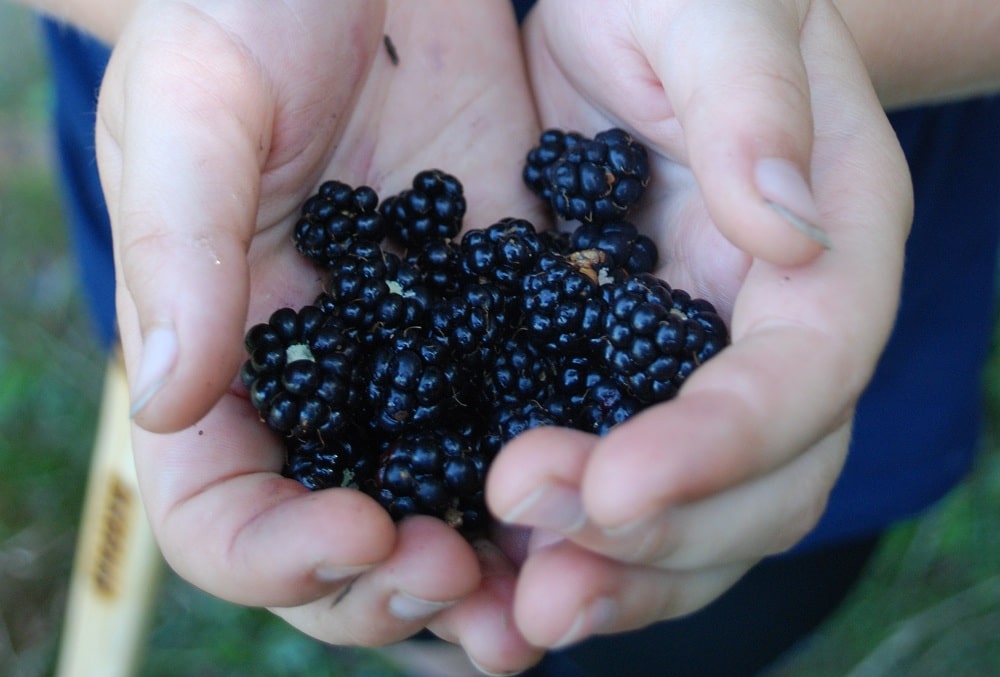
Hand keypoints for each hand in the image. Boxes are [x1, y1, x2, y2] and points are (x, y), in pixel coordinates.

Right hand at [96, 1, 542, 671]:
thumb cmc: (244, 7)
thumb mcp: (195, 107)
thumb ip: (181, 246)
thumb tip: (172, 395)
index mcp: (221, 350)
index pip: (214, 510)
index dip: (276, 553)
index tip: (363, 531)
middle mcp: (319, 380)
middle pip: (337, 544)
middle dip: (392, 590)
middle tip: (464, 582)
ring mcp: (416, 358)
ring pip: (441, 507)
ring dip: (487, 570)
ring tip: (544, 596)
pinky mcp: (502, 316)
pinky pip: (530, 424)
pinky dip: (559, 483)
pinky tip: (607, 501)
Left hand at [485, 0, 912, 647]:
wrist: (633, 1)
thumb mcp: (716, 8)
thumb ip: (753, 105)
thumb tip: (785, 232)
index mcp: (826, 251)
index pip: (802, 378)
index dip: (722, 447)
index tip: (614, 486)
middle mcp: (771, 333)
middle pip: (761, 485)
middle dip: (659, 542)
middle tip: (545, 582)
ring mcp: (691, 368)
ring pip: (690, 517)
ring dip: (612, 577)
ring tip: (517, 613)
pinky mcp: (609, 377)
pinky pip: (610, 485)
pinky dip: (562, 542)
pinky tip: (488, 571)